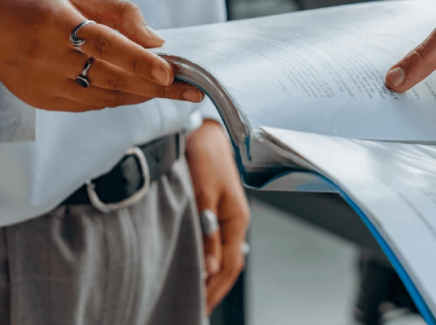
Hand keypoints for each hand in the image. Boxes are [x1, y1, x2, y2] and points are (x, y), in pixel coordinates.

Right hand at [0, 0, 201, 111]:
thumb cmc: (30, 4)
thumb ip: (116, 11)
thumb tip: (154, 38)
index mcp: (54, 23)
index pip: (104, 44)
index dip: (138, 60)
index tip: (168, 70)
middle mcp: (48, 58)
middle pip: (112, 77)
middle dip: (156, 85)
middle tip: (192, 89)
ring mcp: (46, 84)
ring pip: (106, 95)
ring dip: (143, 94)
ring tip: (175, 90)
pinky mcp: (47, 101)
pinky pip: (92, 103)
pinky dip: (120, 97)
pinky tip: (141, 91)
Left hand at [186, 121, 249, 313]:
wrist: (204, 128)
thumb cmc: (204, 154)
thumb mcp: (203, 194)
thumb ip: (207, 232)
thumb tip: (209, 267)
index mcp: (237, 219)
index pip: (229, 265)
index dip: (215, 288)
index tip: (200, 307)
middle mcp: (236, 220)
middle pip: (230, 264)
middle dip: (215, 288)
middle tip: (198, 309)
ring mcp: (228, 214)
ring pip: (225, 254)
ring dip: (213, 275)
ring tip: (198, 294)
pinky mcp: (217, 208)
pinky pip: (218, 242)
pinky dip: (210, 258)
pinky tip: (200, 265)